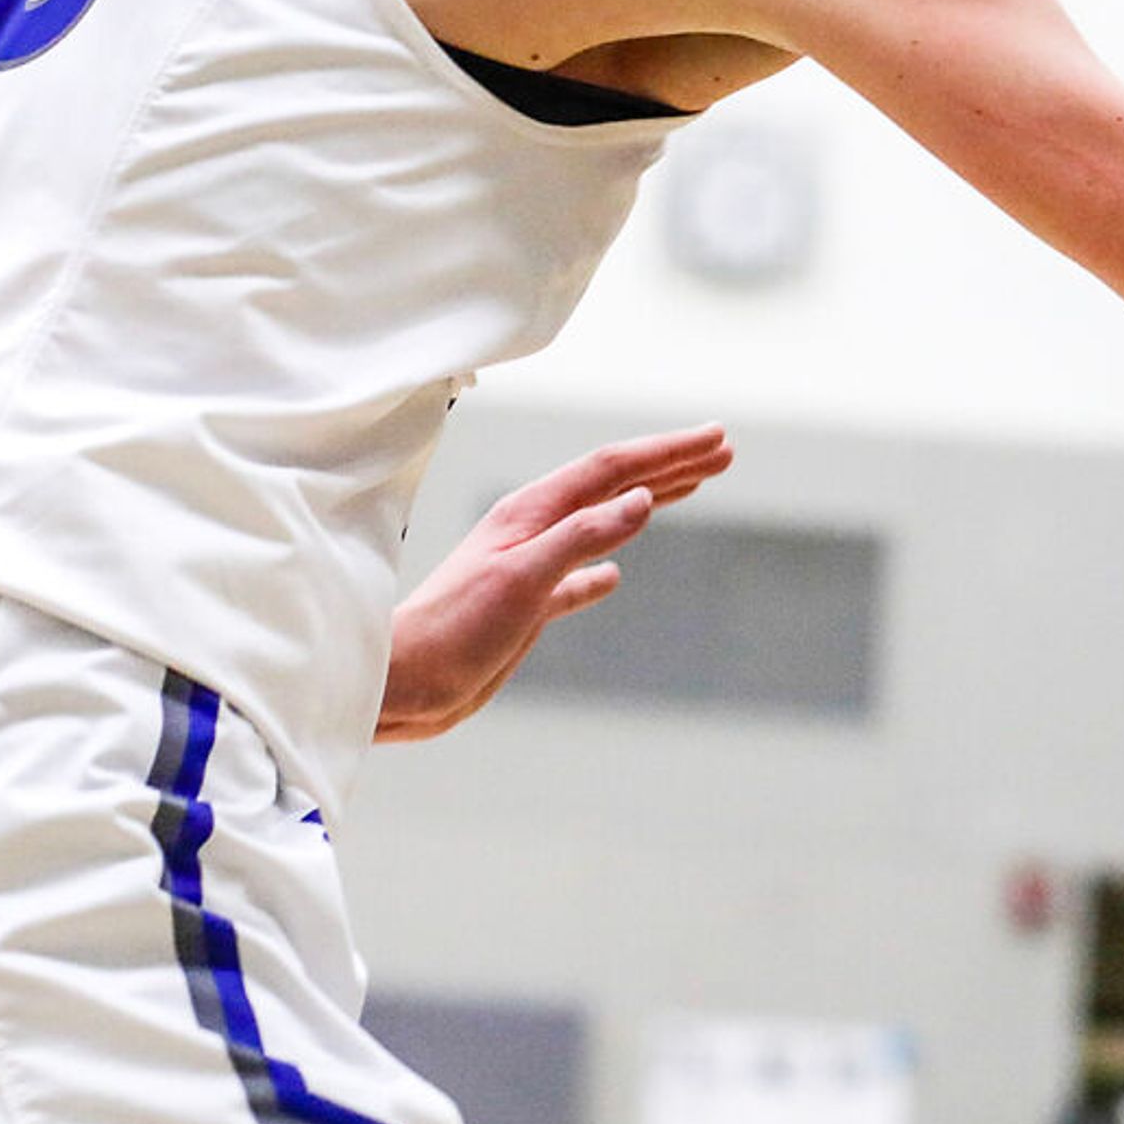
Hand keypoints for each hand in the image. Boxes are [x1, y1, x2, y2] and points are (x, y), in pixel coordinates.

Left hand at [377, 425, 734, 740]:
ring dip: (648, 503)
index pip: (613, 469)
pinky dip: (603, 569)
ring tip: (691, 489)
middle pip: (613, 485)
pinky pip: (576, 579)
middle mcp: (534, 532)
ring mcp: (531, 568)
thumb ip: (582, 536)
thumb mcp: (523, 578)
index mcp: (533, 514)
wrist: (401, 684)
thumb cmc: (452, 631)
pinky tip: (614, 576)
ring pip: (602, 524)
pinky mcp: (526, 607)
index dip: (667, 452)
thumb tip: (641, 500)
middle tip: (722, 449)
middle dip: (669, 464)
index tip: (717, 439)